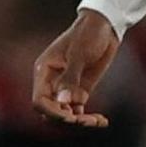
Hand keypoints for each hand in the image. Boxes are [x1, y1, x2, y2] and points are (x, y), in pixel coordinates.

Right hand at [31, 8, 120, 127]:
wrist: (105, 25)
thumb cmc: (88, 33)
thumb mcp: (80, 53)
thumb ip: (71, 77)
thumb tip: (64, 101)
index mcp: (44, 71)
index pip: (39, 101)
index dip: (52, 112)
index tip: (70, 116)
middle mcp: (52, 82)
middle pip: (51, 112)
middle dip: (67, 119)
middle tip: (87, 121)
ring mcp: (66, 88)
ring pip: (65, 114)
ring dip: (79, 122)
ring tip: (98, 121)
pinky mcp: (80, 90)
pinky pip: (79, 110)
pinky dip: (88, 118)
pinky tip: (103, 121)